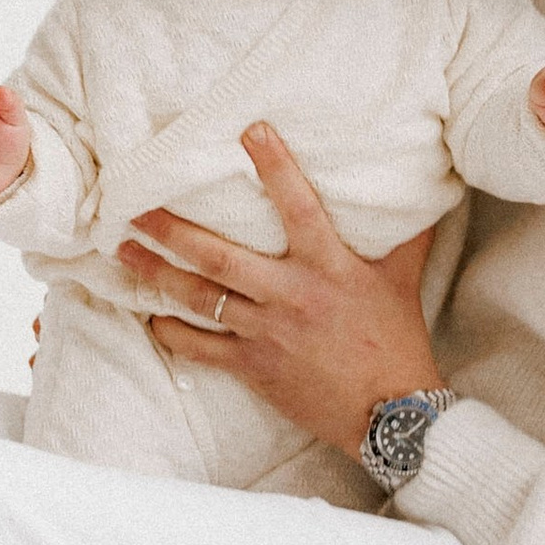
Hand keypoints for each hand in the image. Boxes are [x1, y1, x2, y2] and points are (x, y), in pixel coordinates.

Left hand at [119, 122, 439, 455]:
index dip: (276, 167)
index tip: (249, 131)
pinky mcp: (254, 368)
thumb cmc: (396, 341)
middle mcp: (291, 295)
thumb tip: (421, 191)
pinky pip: (201, 348)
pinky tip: (151, 317)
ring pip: (200, 298)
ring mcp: (267, 333)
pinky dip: (172, 333)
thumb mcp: (402, 280)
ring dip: (157, 273)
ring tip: (123, 251)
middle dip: (172, 229)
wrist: (391, 413)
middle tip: (134, 205)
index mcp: (329, 267)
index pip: (299, 206)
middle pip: (219, 256)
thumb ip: (404, 236)